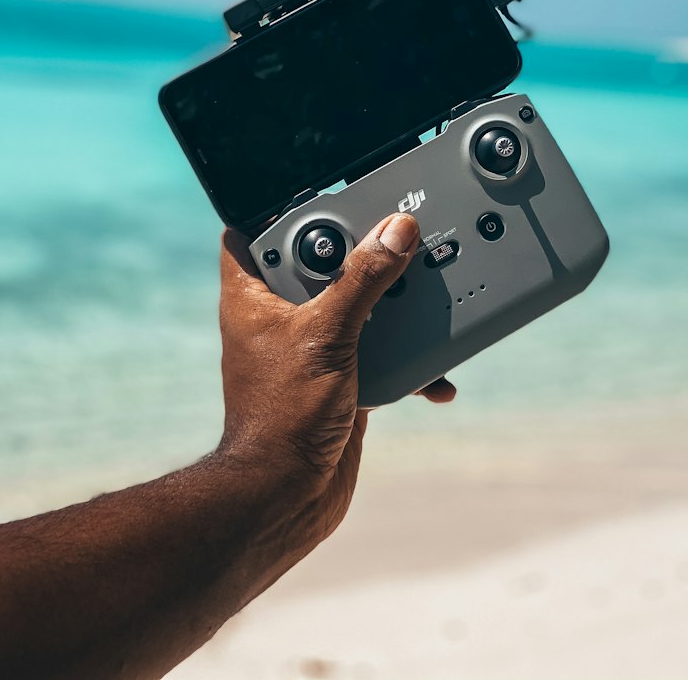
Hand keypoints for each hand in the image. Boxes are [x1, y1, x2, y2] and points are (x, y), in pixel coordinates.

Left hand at [217, 213, 455, 542]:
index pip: (255, 229)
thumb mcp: (329, 334)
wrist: (289, 498)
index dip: (284, 205)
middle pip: (322, 260)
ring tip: (428, 290)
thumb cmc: (283, 417)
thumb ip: (364, 280)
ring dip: (394, 304)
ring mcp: (311, 346)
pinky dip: (408, 358)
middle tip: (399, 231)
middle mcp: (279, 315)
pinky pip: (380, 348)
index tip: (328, 189)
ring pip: (357, 303)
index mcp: (253, 294)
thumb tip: (396, 231)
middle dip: (363, 251)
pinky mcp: (341, 376)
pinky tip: (434, 372)